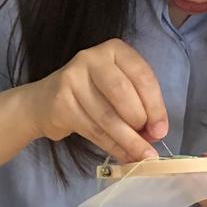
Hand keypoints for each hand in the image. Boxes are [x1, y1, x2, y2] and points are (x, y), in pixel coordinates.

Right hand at [18, 40, 167, 163]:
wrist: (44, 102)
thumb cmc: (91, 94)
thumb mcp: (117, 87)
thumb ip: (138, 103)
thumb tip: (155, 133)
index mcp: (114, 49)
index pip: (142, 76)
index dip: (155, 106)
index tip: (161, 130)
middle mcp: (92, 58)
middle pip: (123, 94)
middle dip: (139, 122)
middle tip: (148, 141)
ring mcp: (73, 79)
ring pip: (107, 116)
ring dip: (128, 141)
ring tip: (141, 156)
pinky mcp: (61, 103)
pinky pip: (93, 130)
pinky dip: (112, 146)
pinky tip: (123, 156)